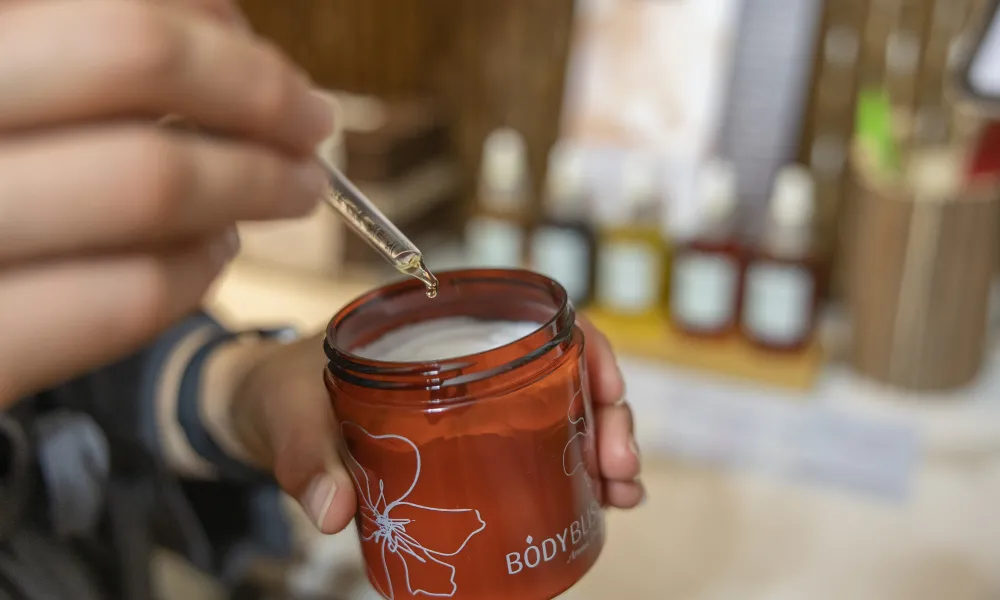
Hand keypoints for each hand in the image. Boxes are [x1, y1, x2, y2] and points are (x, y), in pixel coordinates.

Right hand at [0, 0, 332, 403]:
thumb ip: (94, 66)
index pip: (113, 15)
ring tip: (290, 191)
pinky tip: (216, 255)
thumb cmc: (0, 197)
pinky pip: (128, 296)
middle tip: (312, 124)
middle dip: (258, 91)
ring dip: (254, 182)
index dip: (215, 32)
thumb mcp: (18, 108)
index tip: (269, 64)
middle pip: (135, 59)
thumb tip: (221, 30)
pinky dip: (200, 270)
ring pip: (148, 180)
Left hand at [233, 317, 644, 533]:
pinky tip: (598, 501)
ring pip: (560, 410)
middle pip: (564, 370)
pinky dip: (573, 473)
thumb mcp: (290, 415)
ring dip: (601, 447)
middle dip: (607, 414)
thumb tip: (333, 513)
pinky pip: (534, 448)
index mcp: (437, 326)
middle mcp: (468, 358)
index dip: (586, 349)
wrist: (261, 413)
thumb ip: (307, 458)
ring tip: (622, 492)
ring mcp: (474, 401)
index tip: (606, 394)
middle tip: (619, 468)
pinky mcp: (468, 443)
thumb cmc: (279, 393)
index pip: (534, 318)